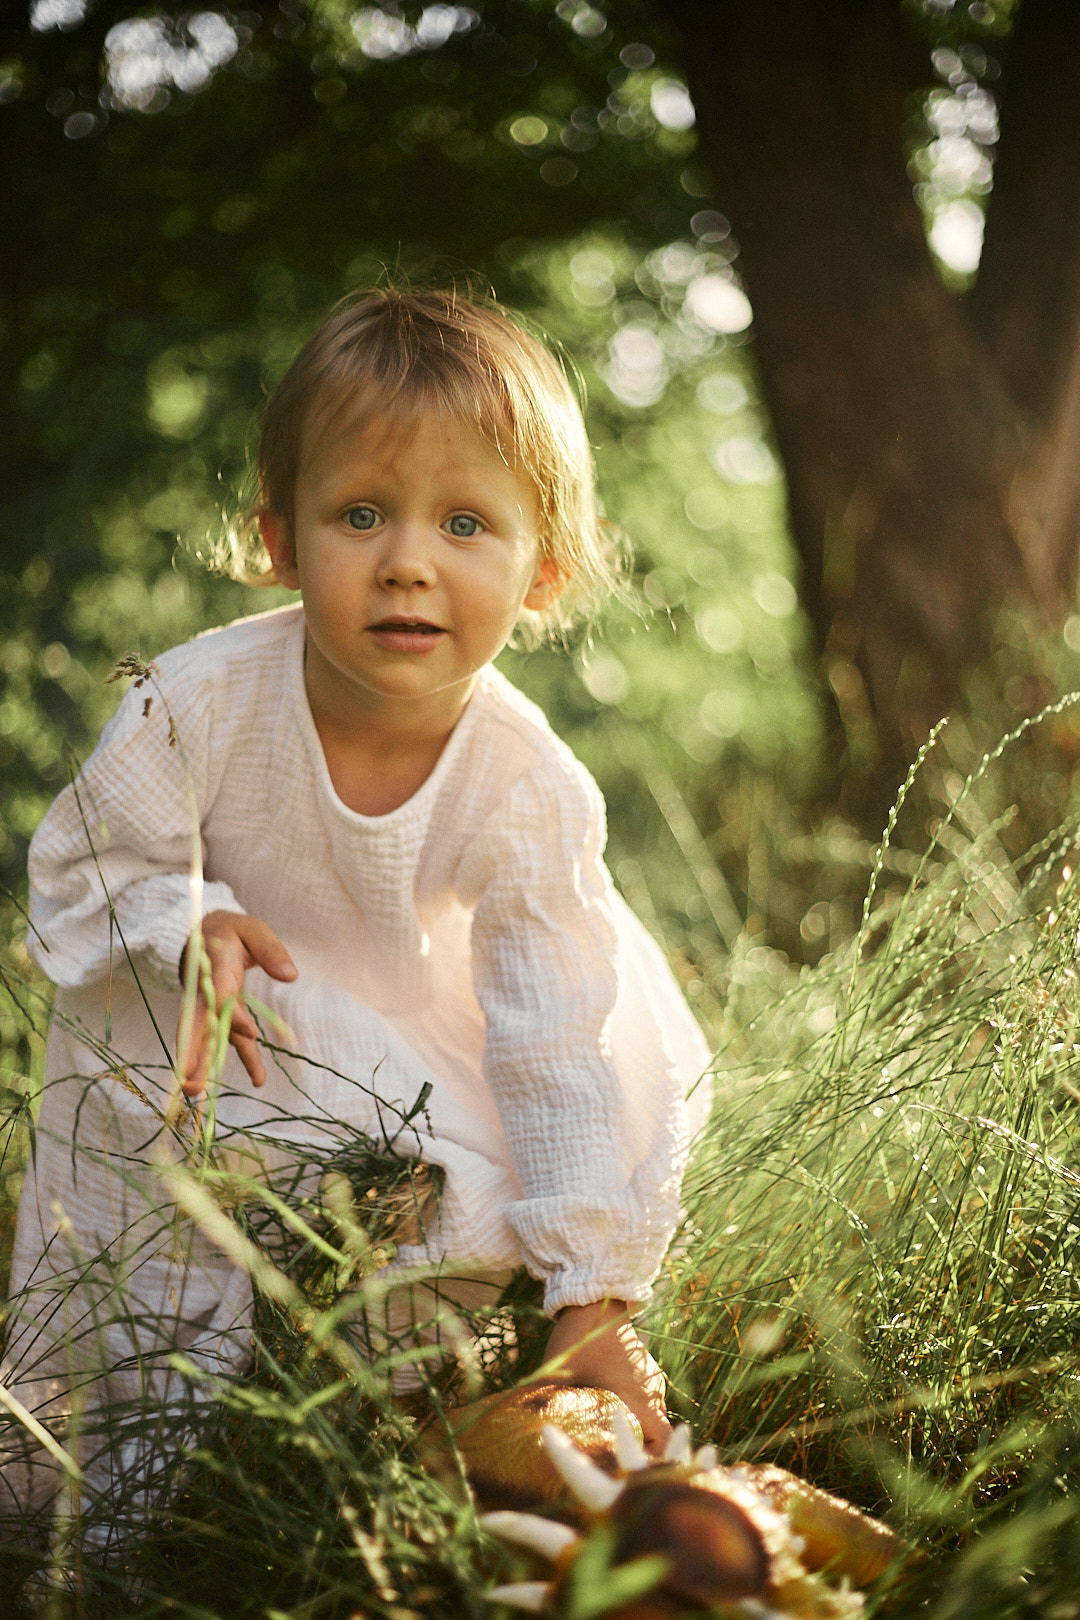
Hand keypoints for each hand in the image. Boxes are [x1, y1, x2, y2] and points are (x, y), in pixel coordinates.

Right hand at [178, 910, 296, 1097]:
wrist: (203, 935)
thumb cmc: (230, 932)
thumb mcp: (252, 929)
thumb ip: (270, 949)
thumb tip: (291, 976)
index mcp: (213, 967)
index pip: (220, 994)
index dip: (233, 1015)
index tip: (249, 1032)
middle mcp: (207, 992)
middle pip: (200, 1026)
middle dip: (194, 1054)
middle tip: (189, 1083)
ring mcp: (210, 1007)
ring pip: (210, 1039)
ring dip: (206, 1066)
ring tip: (199, 1095)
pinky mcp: (221, 1017)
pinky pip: (230, 1040)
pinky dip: (245, 1058)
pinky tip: (259, 1079)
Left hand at [541, 1298, 671, 1456]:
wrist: (594, 1299)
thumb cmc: (579, 1341)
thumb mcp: (558, 1377)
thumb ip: (542, 1407)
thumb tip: (519, 1433)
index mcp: (641, 1399)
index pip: (663, 1442)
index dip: (649, 1459)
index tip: (624, 1466)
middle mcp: (652, 1391)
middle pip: (656, 1432)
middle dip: (637, 1447)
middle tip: (610, 1459)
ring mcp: (650, 1377)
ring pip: (649, 1413)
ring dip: (633, 1426)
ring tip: (606, 1438)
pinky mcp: (643, 1367)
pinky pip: (643, 1397)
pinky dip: (630, 1407)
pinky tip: (607, 1409)